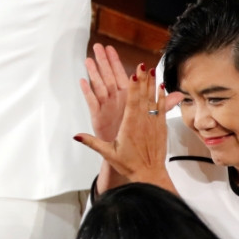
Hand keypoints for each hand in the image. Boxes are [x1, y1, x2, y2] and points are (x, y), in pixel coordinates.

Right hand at [74, 62, 181, 186]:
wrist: (149, 174)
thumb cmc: (130, 164)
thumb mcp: (108, 153)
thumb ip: (92, 142)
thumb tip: (77, 136)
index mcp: (130, 125)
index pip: (132, 102)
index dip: (134, 86)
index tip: (134, 73)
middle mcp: (143, 121)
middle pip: (143, 96)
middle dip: (143, 79)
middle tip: (143, 65)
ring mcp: (153, 122)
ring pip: (153, 99)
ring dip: (153, 84)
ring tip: (153, 71)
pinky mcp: (161, 126)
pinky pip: (162, 107)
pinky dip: (162, 96)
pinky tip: (162, 86)